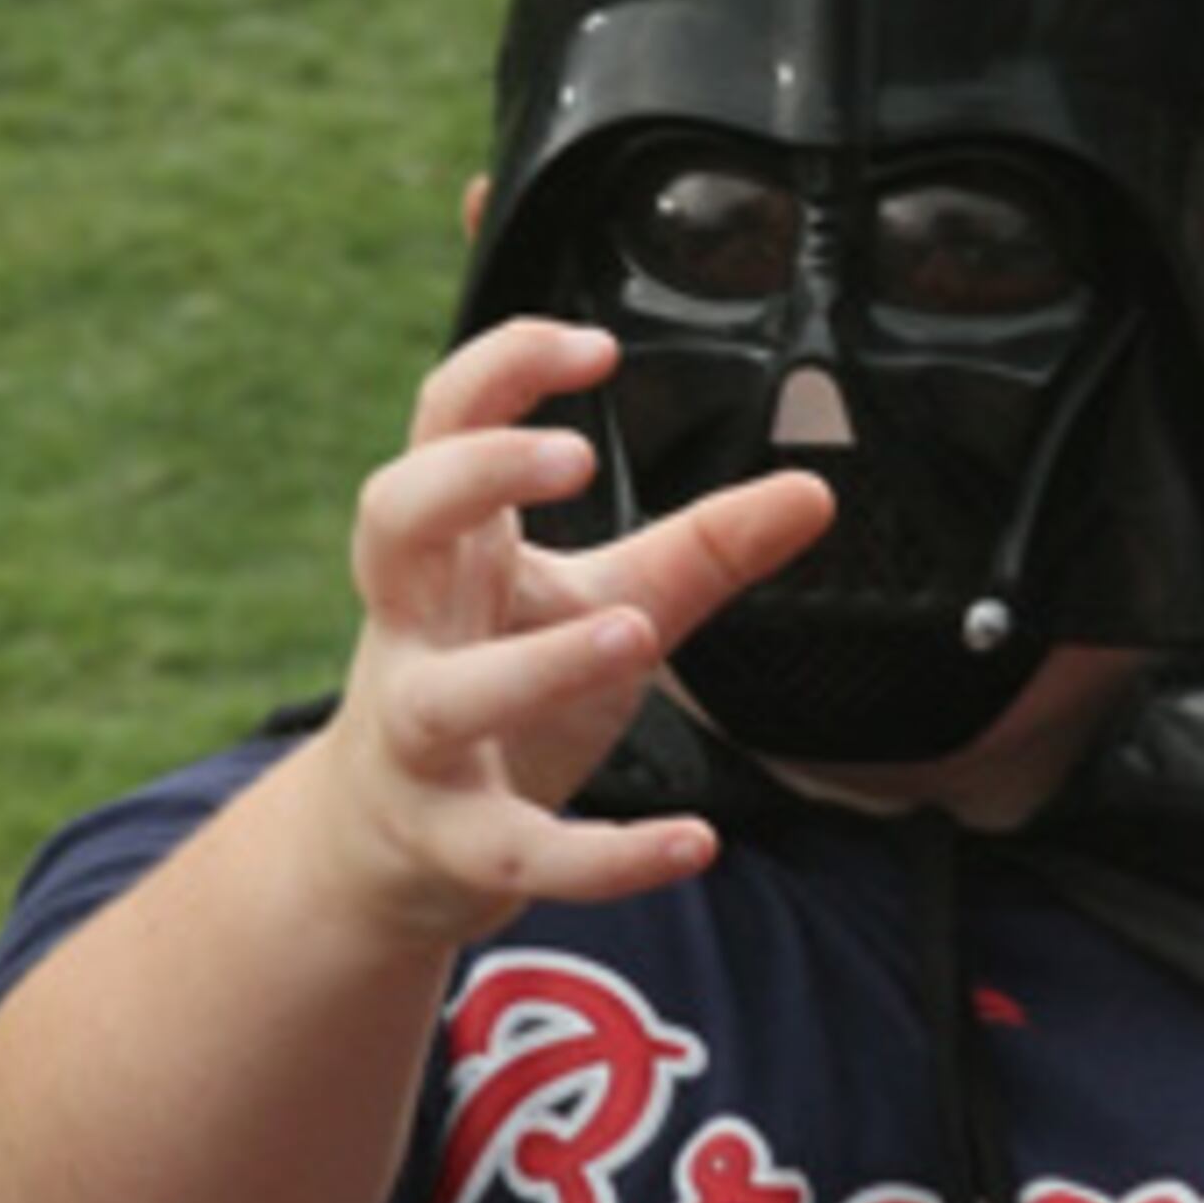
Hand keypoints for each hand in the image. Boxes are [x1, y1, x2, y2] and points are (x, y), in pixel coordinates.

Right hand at [311, 318, 831, 947]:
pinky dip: (604, 855)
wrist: (387, 845)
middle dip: (470, 477)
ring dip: (537, 663)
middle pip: (392, 522)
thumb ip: (700, 548)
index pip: (442, 424)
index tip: (596, 347)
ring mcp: (421, 738)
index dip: (503, 370)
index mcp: (450, 550)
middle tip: (571, 458)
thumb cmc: (496, 686)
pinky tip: (693, 843)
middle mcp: (414, 629)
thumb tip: (816, 487)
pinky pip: (516, 850)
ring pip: (445, 697)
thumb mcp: (600, 601)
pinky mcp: (452, 843)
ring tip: (634, 630)